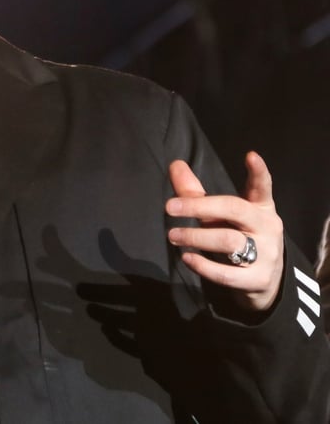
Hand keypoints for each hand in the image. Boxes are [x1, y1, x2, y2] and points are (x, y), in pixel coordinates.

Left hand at [165, 151, 284, 312]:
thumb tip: (175, 164)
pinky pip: (228, 273)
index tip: (250, 155)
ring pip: (229, 240)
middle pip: (235, 209)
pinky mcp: (259, 279)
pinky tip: (187, 258)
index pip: (262, 187)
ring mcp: (267, 254)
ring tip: (173, 235)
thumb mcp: (221, 216)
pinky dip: (204, 266)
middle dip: (199, 207)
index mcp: (260, 208)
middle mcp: (268, 227)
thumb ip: (196, 193)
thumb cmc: (237, 237)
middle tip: (169, 207)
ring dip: (195, 237)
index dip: (258, 172)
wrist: (263, 282)